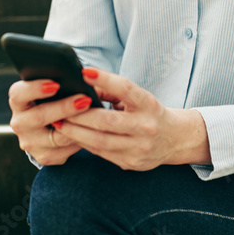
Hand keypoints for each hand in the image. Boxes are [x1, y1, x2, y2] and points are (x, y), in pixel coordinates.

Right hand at [8, 77, 98, 166]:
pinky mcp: (43, 156)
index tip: (56, 84)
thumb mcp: (53, 90)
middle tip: (84, 99)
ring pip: (56, 137)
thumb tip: (85, 77)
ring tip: (95, 116)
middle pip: (38, 116)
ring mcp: (30, 142)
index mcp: (18, 101)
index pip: (18, 94)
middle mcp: (20, 123)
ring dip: (77, 126)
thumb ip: (61, 84)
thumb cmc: (55, 99)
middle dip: (64, 107)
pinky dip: (79, 140)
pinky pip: (65, 150)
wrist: (50, 127)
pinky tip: (91, 131)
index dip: (35, 89)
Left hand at [50, 67, 192, 170]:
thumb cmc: (149, 112)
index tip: (84, 71)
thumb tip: (83, 82)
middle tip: (59, 108)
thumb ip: (112, 90)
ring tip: (59, 123)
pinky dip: (83, 143)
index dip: (105, 79)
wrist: (175, 139)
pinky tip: (71, 136)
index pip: (126, 89)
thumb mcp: (138, 97)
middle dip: (79, 115)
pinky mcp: (131, 163)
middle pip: (106, 121)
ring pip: (100, 141)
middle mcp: (146, 127)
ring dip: (75, 132)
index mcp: (149, 105)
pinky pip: (101, 153)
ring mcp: (139, 148)